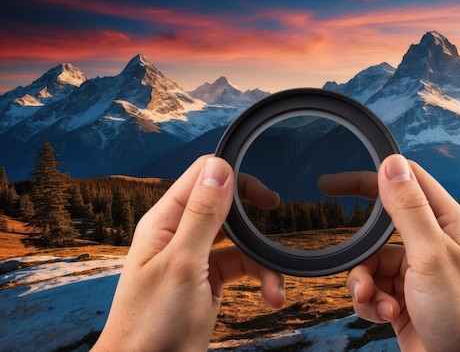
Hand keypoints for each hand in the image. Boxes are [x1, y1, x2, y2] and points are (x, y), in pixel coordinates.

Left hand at [93, 155, 284, 350]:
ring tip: (275, 287)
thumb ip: (202, 215)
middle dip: (252, 215)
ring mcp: (195, 258)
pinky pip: (240, 267)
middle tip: (277, 212)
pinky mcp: (208, 281)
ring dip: (261, 260)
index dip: (234, 177)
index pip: (201, 177)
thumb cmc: (151, 323)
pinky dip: (259, 279)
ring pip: (238, 241)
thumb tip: (219, 168)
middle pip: (224, 206)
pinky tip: (271, 297)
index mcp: (165, 221)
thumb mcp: (183, 264)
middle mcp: (180, 234)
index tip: (264, 195)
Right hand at [344, 155, 459, 350]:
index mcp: (444, 222)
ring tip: (378, 303)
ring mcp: (415, 272)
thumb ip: (409, 210)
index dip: (368, 178)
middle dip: (361, 250)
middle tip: (343, 258)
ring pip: (370, 264)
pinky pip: (372, 290)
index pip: (404, 181)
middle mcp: (429, 242)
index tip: (331, 185)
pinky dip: (371, 303)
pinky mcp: (402, 298)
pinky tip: (385, 315)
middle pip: (378, 229)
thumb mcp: (431, 255)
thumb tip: (391, 164)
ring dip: (365, 285)